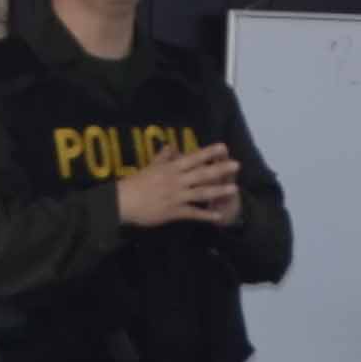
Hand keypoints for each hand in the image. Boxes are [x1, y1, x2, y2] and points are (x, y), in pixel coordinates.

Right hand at [114, 143, 242, 229]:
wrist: (123, 201)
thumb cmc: (136, 183)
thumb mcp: (150, 166)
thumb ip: (163, 156)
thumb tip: (171, 145)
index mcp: (171, 168)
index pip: (193, 158)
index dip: (209, 153)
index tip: (223, 147)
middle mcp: (176, 180)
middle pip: (202, 174)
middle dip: (220, 169)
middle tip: (237, 165)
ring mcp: (176, 196)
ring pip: (201, 192)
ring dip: (219, 191)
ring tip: (235, 189)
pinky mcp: (174, 211)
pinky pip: (193, 213)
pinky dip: (206, 215)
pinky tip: (218, 216)